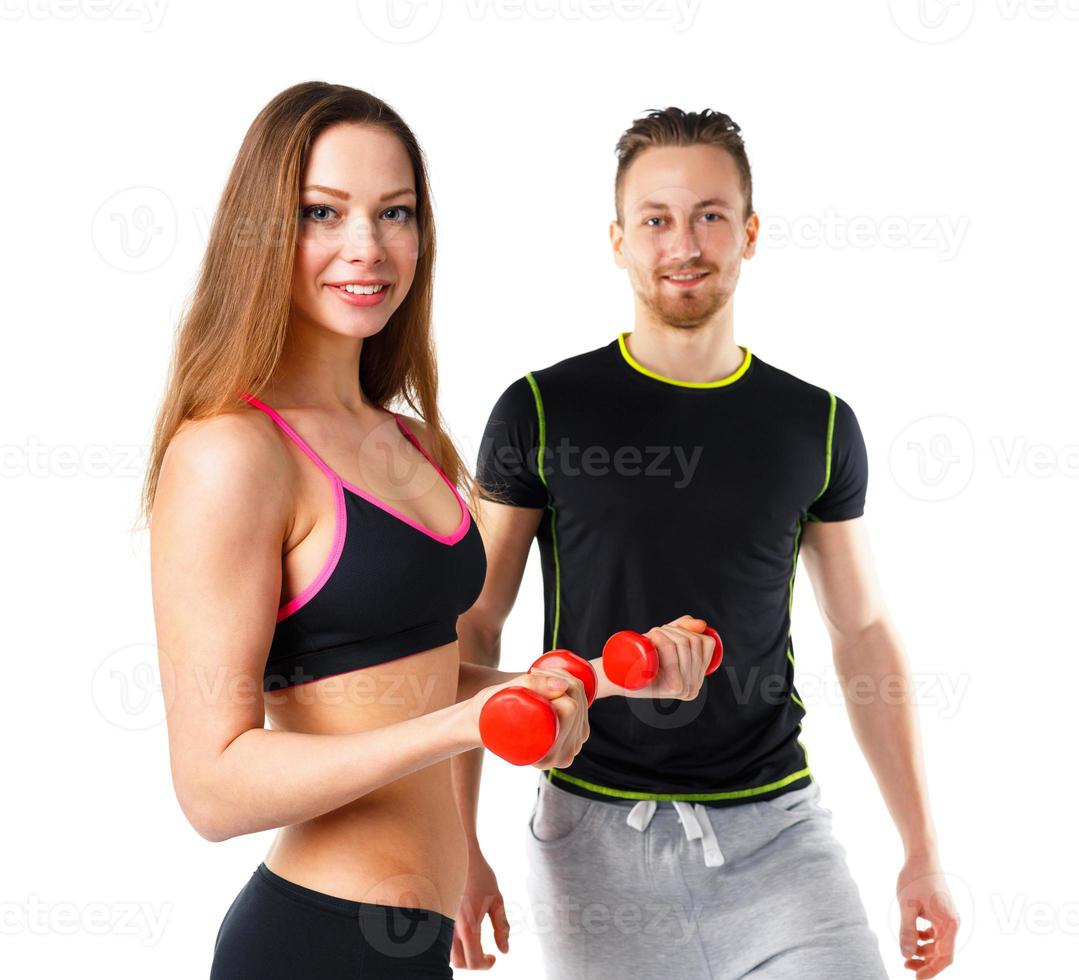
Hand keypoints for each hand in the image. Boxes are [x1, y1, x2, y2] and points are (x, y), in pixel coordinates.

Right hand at [450, 849, 509, 969]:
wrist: (457, 853)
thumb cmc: (479, 875)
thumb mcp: (496, 900)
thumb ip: (501, 927)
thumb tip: (504, 950)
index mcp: (468, 926)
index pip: (474, 962)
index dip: (486, 965)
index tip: (493, 957)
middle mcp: (451, 928)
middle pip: (460, 963)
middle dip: (474, 963)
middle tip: (485, 953)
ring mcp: (440, 922)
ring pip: (448, 955)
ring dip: (462, 955)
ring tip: (474, 943)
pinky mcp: (435, 915)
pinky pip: (441, 941)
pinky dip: (452, 945)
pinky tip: (463, 933)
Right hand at [468, 668, 589, 769]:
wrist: (480, 725)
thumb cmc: (485, 712)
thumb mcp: (500, 694)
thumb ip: (531, 684)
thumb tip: (563, 686)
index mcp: (546, 755)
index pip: (570, 710)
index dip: (558, 683)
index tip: (534, 673)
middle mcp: (562, 756)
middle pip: (579, 706)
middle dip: (563, 679)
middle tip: (535, 672)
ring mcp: (570, 748)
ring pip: (583, 705)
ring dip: (567, 681)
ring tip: (541, 675)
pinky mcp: (573, 737)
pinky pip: (583, 708)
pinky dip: (572, 688)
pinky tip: (556, 681)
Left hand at [623, 614, 715, 700]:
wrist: (614, 676)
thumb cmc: (638, 657)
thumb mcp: (663, 641)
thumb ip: (684, 629)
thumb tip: (702, 624)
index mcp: (696, 679)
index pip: (707, 642)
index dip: (688, 630)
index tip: (668, 633)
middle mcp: (694, 688)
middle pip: (694, 641)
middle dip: (674, 629)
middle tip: (655, 635)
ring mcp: (685, 689)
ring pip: (684, 643)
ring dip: (666, 632)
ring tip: (651, 638)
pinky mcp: (673, 688)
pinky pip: (674, 653)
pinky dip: (663, 640)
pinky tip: (652, 640)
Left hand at [897, 853, 959, 976]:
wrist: (922, 856)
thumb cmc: (915, 878)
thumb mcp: (907, 905)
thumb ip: (907, 931)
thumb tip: (906, 955)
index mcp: (949, 924)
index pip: (944, 957)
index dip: (931, 970)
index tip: (916, 978)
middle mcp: (952, 923)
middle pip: (942, 953)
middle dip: (926, 963)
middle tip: (906, 967)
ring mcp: (947, 918)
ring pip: (938, 944)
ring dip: (924, 952)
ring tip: (906, 955)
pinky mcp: (941, 913)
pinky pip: (935, 934)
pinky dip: (924, 939)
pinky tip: (912, 938)